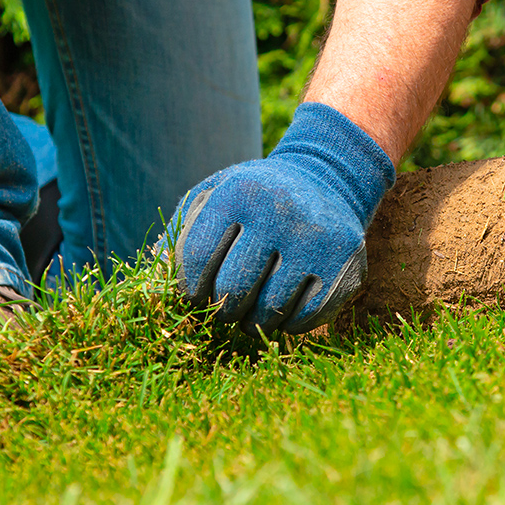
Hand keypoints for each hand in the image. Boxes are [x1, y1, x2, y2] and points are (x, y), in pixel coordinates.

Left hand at [172, 103, 394, 333]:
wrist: (329, 179)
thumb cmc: (256, 197)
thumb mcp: (215, 195)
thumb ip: (181, 233)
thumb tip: (158, 280)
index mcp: (240, 193)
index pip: (197, 258)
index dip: (188, 287)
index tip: (194, 293)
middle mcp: (281, 213)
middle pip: (233, 290)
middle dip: (222, 307)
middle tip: (225, 305)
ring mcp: (317, 241)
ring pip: (269, 311)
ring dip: (253, 321)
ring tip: (251, 309)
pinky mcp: (346, 266)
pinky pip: (304, 320)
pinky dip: (287, 324)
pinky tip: (283, 307)